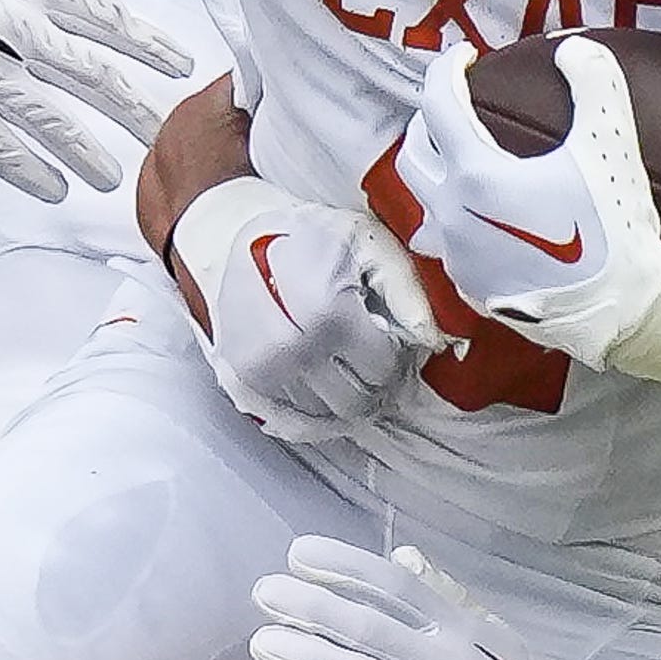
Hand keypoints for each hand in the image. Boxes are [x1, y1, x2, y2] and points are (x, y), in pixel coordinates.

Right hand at [0, 0, 195, 204]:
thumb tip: (96, 32)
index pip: (104, 15)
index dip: (148, 43)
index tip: (184, 68)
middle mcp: (6, 22)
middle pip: (87, 72)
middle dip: (132, 109)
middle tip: (165, 137)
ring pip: (46, 118)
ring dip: (84, 153)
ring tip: (111, 180)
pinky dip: (27, 170)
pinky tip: (54, 189)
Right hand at [167, 173, 438, 440]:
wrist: (221, 234)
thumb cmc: (301, 234)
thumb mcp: (365, 243)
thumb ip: (408, 292)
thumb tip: (438, 342)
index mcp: (328, 315)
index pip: (384, 368)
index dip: (396, 355)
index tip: (390, 336)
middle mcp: (292, 352)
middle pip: (358, 400)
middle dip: (374, 382)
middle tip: (371, 354)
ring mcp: (262, 373)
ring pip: (328, 416)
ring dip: (346, 398)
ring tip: (344, 364)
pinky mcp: (240, 385)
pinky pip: (292, 425)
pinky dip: (315, 415)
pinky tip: (322, 389)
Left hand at [249, 536, 550, 659]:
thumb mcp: (494, 635)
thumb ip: (445, 595)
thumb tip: (404, 556)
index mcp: (460, 630)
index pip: (396, 587)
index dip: (346, 568)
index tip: (299, 553)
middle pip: (369, 629)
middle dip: (313, 608)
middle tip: (265, 592)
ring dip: (307, 656)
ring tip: (264, 641)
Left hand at [395, 38, 660, 366]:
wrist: (620, 308)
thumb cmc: (613, 227)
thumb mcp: (610, 142)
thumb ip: (595, 82)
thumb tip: (573, 48)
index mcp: (475, 175)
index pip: (438, 104)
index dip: (446, 68)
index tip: (465, 56)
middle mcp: (451, 215)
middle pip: (412, 153)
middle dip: (428, 120)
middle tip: (455, 104)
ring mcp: (456, 256)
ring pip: (420, 203)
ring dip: (433, 172)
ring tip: (458, 159)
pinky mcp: (469, 287)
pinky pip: (444, 243)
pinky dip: (453, 217)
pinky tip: (479, 215)